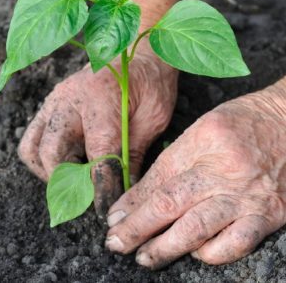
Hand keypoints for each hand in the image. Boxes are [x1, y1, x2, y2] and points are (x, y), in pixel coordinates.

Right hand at [18, 44, 177, 215]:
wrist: (136, 48)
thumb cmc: (150, 81)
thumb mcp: (154, 118)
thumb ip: (134, 154)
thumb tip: (125, 192)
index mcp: (101, 102)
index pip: (97, 156)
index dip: (100, 188)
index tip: (104, 211)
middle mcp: (70, 100)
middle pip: (52, 154)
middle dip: (68, 183)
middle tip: (86, 198)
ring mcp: (54, 101)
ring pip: (32, 148)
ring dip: (48, 172)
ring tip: (73, 180)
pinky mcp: (48, 105)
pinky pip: (32, 137)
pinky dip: (43, 157)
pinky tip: (68, 162)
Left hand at [105, 80, 285, 268]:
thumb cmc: (240, 124)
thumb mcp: (199, 133)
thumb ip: (169, 165)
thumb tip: (136, 199)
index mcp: (201, 144)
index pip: (157, 181)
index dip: (131, 205)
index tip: (113, 221)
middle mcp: (223, 171)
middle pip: (170, 206)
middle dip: (138, 230)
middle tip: (117, 244)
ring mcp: (248, 196)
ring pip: (198, 230)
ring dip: (167, 248)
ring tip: (146, 257)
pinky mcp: (270, 215)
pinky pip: (237, 243)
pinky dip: (213, 254)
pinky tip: (196, 254)